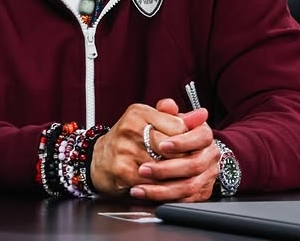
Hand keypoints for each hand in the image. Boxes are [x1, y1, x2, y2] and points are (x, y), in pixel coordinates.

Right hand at [89, 99, 210, 198]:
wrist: (98, 159)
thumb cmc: (127, 140)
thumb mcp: (147, 120)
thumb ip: (173, 116)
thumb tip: (201, 114)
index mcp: (139, 113)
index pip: (178, 126)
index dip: (190, 140)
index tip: (194, 147)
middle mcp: (130, 128)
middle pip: (173, 147)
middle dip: (185, 159)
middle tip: (192, 164)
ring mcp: (126, 150)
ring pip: (165, 167)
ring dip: (176, 176)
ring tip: (182, 177)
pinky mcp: (123, 170)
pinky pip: (153, 182)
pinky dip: (163, 187)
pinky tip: (167, 186)